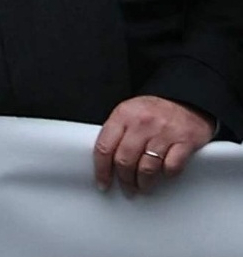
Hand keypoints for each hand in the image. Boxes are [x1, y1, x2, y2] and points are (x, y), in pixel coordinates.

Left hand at [94, 94, 211, 194]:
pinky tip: (164, 175)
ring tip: (143, 186)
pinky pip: (172, 167)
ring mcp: (164, 133)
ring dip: (144, 182)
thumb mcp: (130, 112)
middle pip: (125, 160)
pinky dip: (167, 175)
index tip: (103, 183)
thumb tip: (106, 161)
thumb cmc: (155, 110)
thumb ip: (118, 132)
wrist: (188, 100)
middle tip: (127, 188)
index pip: (104, 146)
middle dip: (124, 179)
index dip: (101, 169)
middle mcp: (142, 123)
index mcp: (123, 115)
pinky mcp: (185, 142)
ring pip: (147, 167)